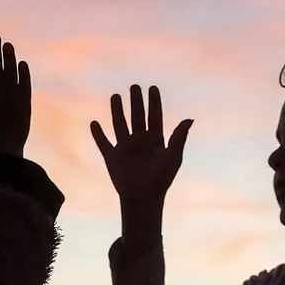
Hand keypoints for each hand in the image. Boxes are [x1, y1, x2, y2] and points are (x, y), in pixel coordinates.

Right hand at [91, 85, 192, 207]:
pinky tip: (94, 123)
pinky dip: (98, 134)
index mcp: (155, 141)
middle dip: (136, 102)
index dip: (154, 103)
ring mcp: (125, 148)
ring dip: (117, 111)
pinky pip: (103, 143)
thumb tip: (190, 118)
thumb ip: (179, 137)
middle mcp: (140, 141)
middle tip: (134, 86)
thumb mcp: (173, 157)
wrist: (143, 198)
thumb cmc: (161, 180)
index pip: (155, 117)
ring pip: (120, 124)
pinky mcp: (112, 157)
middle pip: (137, 116)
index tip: (153, 88)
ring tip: (116, 96)